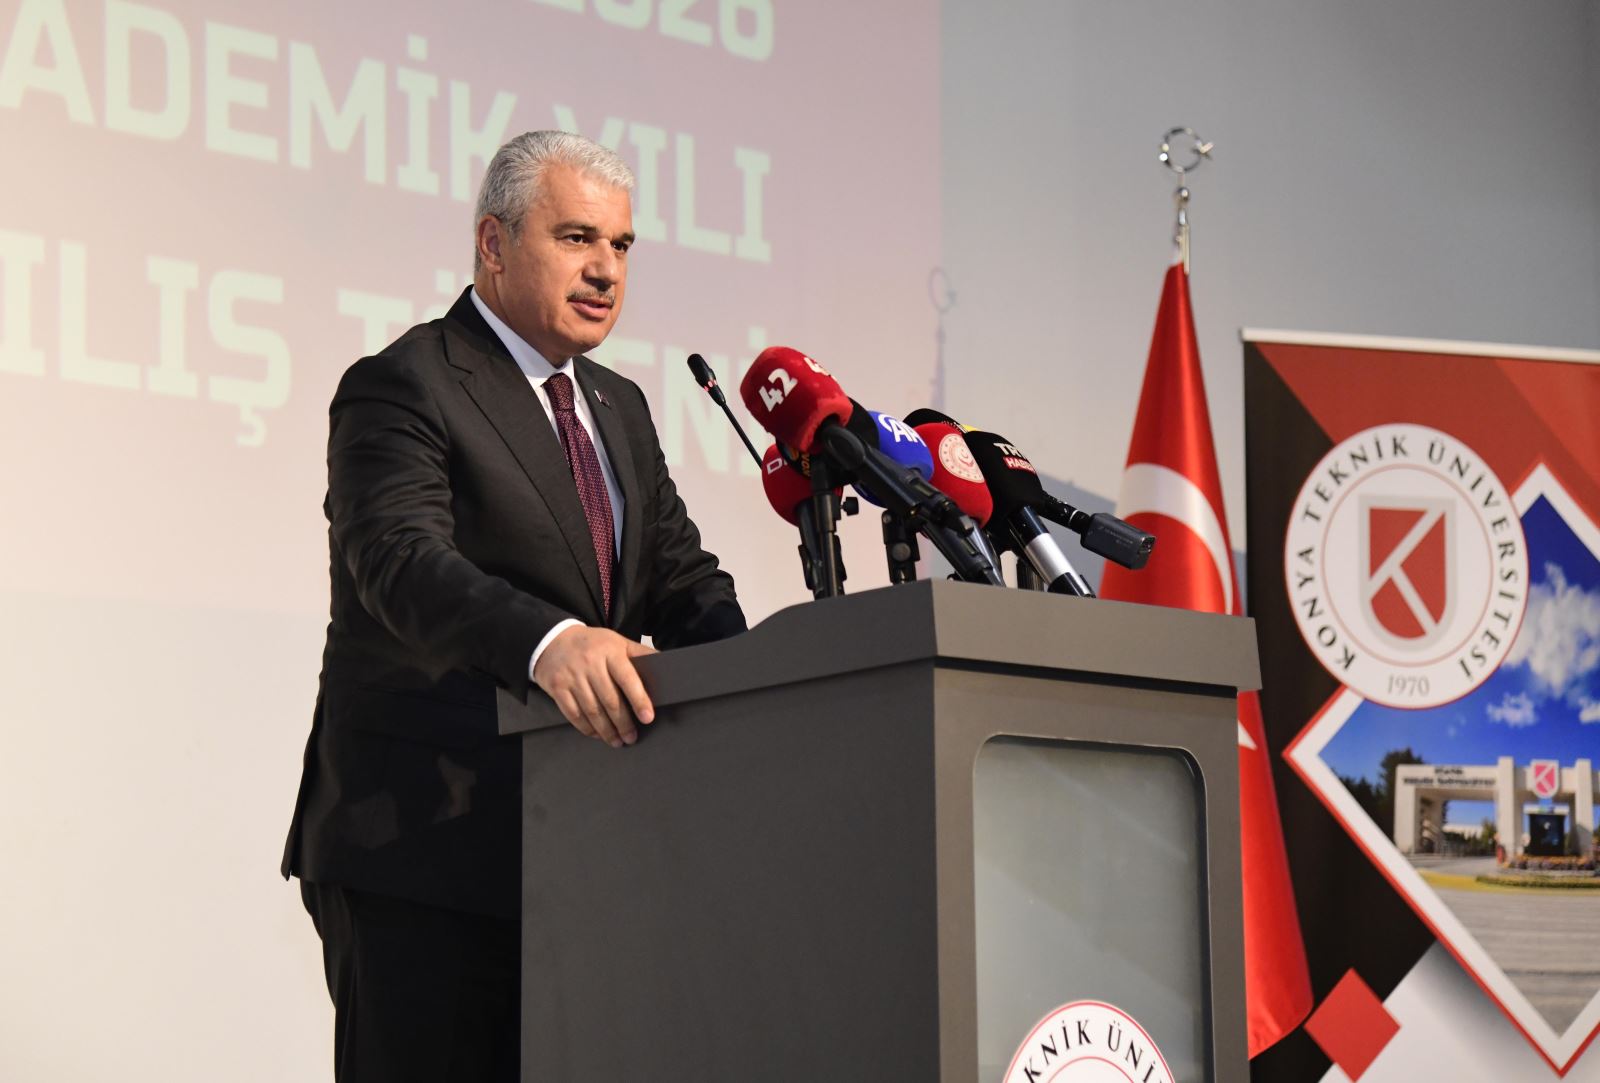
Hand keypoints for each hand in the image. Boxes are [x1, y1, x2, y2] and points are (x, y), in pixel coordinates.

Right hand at [532, 626, 656, 747]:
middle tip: (632, 737)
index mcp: (610, 652)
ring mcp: (572, 677)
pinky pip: (574, 714)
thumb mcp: (618, 642)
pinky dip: (587, 728)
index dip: (639, 699)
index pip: (628, 678)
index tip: (647, 717)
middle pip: (610, 700)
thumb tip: (666, 666)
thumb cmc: (592, 644)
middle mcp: (590, 664)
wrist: (553, 640)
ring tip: (618, 741)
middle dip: (624, 723)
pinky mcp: (558, 689)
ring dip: (607, 730)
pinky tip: (597, 734)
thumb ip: (640, 654)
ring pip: (592, 711)